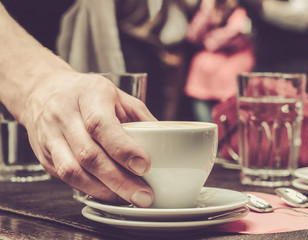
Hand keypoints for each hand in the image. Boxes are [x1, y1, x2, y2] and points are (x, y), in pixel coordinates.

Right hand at [19, 70, 155, 206]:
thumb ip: (141, 118)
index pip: (101, 124)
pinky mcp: (44, 154)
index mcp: (89, 95)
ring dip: (103, 190)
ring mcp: (51, 136)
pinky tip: (107, 193)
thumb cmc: (87, 93)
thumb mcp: (117, 95)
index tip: (144, 165)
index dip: (122, 148)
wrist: (44, 91)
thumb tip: (165, 144)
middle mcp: (65, 115)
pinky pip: (65, 177)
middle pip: (89, 154)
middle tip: (143, 195)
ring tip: (127, 199)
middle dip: (119, 180)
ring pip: (73, 171)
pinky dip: (88, 188)